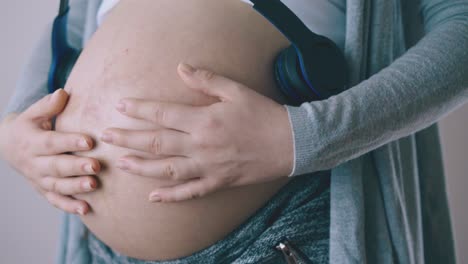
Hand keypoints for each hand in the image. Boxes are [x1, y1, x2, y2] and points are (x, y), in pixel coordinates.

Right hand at [0, 89, 99, 214]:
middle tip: (96, 166)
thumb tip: (63, 93)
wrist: (9, 146)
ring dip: (76, 187)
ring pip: (58, 185)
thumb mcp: (33, 113)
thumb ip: (48, 105)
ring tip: (94, 185)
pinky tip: (86, 209)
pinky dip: (69, 206)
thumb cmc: (29, 126)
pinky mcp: (44, 190)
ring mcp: (39, 179)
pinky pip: (55, 201)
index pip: (53, 143)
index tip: (89, 141)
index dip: (70, 142)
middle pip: (56, 166)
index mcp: (33, 142)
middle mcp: (35, 163)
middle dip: (76, 167)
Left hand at [101, 63, 293, 201]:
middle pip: (157, 143)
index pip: (163, 114)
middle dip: (129, 138)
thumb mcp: (237, 91)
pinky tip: (152, 197)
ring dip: (141, 167)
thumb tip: (180, 68)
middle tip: (107, 137)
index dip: (139, 109)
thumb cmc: (263, 114)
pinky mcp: (218, 182)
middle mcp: (201, 146)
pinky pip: (190, 193)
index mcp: (204, 120)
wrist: (291, 143)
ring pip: (167, 170)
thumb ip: (206, 80)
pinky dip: (170, 197)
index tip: (121, 106)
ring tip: (122, 163)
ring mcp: (208, 167)